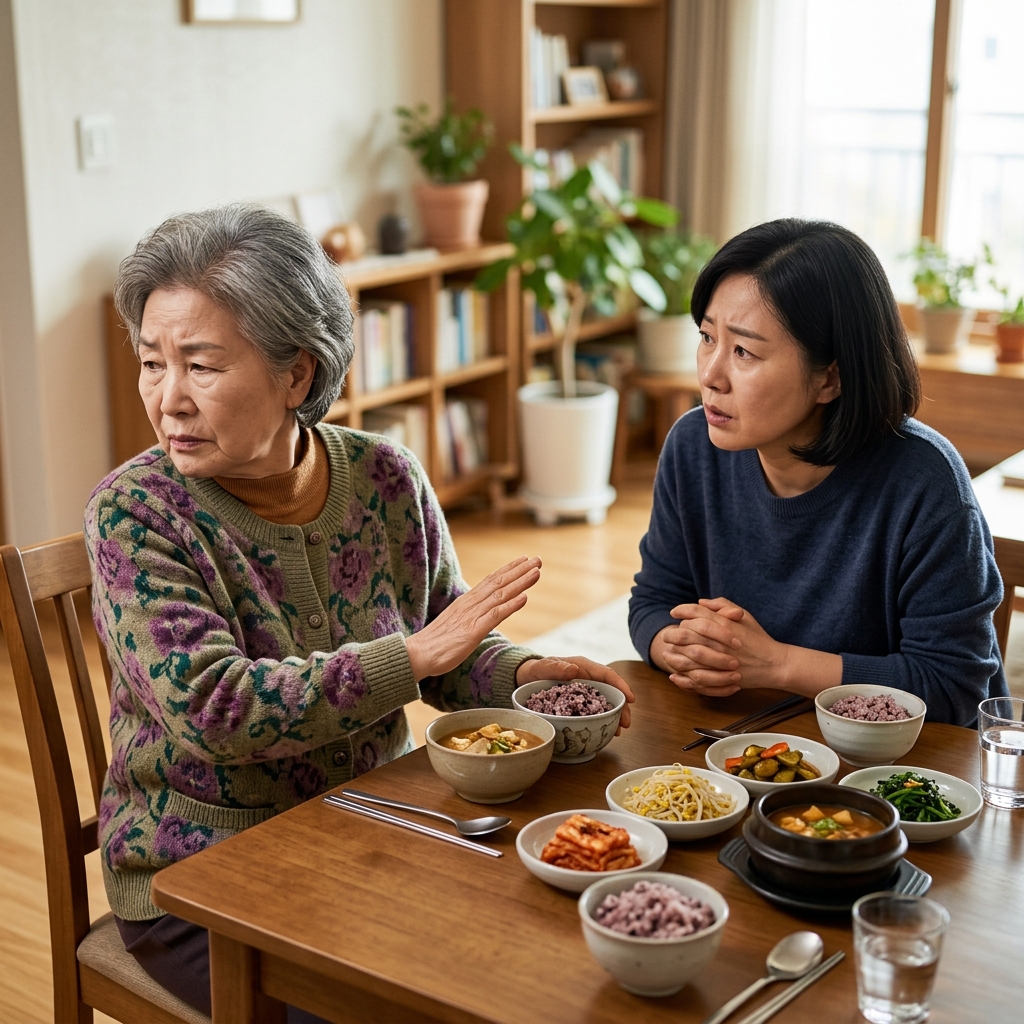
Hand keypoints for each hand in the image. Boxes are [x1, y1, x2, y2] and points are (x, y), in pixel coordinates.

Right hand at [405, 557, 540, 681]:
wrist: (417, 654)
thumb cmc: (435, 642)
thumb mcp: (456, 624)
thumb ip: (469, 617)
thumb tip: (480, 616)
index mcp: (466, 602)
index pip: (490, 580)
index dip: (508, 570)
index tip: (524, 560)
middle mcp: (470, 604)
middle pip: (498, 582)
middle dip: (520, 570)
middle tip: (538, 559)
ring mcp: (472, 616)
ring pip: (500, 595)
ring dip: (520, 582)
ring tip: (536, 572)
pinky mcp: (473, 631)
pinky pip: (495, 615)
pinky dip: (511, 605)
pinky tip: (525, 598)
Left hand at [516, 656, 634, 730]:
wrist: (525, 679)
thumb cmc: (536, 670)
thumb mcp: (543, 667)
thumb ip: (556, 667)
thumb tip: (574, 670)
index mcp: (583, 667)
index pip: (607, 674)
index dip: (621, 685)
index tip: (631, 699)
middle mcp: (587, 679)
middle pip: (611, 691)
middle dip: (622, 706)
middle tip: (626, 723)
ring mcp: (585, 692)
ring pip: (606, 703)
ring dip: (615, 716)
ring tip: (619, 731)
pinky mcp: (580, 703)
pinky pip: (595, 711)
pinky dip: (603, 720)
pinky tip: (607, 731)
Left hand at [665, 598, 786, 695]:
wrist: (774, 664)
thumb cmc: (758, 638)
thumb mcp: (744, 616)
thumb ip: (723, 605)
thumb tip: (700, 602)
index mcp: (725, 624)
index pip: (696, 612)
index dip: (681, 610)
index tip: (674, 612)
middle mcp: (719, 641)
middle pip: (686, 633)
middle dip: (672, 633)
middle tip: (667, 635)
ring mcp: (719, 660)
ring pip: (686, 656)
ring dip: (674, 655)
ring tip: (667, 654)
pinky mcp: (720, 678)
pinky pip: (694, 678)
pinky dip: (682, 677)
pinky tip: (674, 675)